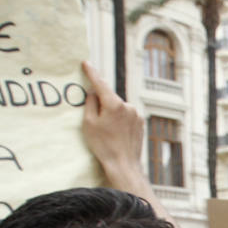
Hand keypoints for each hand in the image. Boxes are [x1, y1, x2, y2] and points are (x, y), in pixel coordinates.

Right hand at [80, 61, 142, 183]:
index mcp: (114, 104)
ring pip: (119, 107)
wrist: (123, 164)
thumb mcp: (89, 123)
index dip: (92, 73)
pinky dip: (120, 119)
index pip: (100, 83)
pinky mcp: (141, 122)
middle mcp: (128, 106)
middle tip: (97, 121)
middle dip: (102, 103)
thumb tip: (93, 92)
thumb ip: (90, 103)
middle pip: (110, 97)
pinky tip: (116, 133)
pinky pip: (126, 115)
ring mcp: (136, 114)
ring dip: (112, 113)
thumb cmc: (103, 145)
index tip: (86, 63)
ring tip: (109, 132)